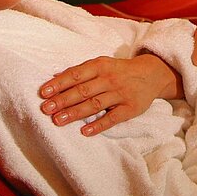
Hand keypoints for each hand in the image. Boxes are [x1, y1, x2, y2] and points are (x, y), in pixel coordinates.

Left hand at [38, 53, 183, 136]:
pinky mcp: (130, 108)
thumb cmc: (120, 70)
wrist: (152, 74)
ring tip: (58, 120)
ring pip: (95, 104)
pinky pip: (113, 118)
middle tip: (46, 109)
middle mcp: (110, 79)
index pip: (76, 75)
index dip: (59, 83)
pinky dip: (99, 125)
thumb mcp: (102, 64)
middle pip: (83, 90)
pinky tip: (85, 131)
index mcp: (101, 66)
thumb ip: (81, 71)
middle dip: (63, 100)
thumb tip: (55, 77)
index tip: (43, 93)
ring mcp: (121, 94)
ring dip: (75, 113)